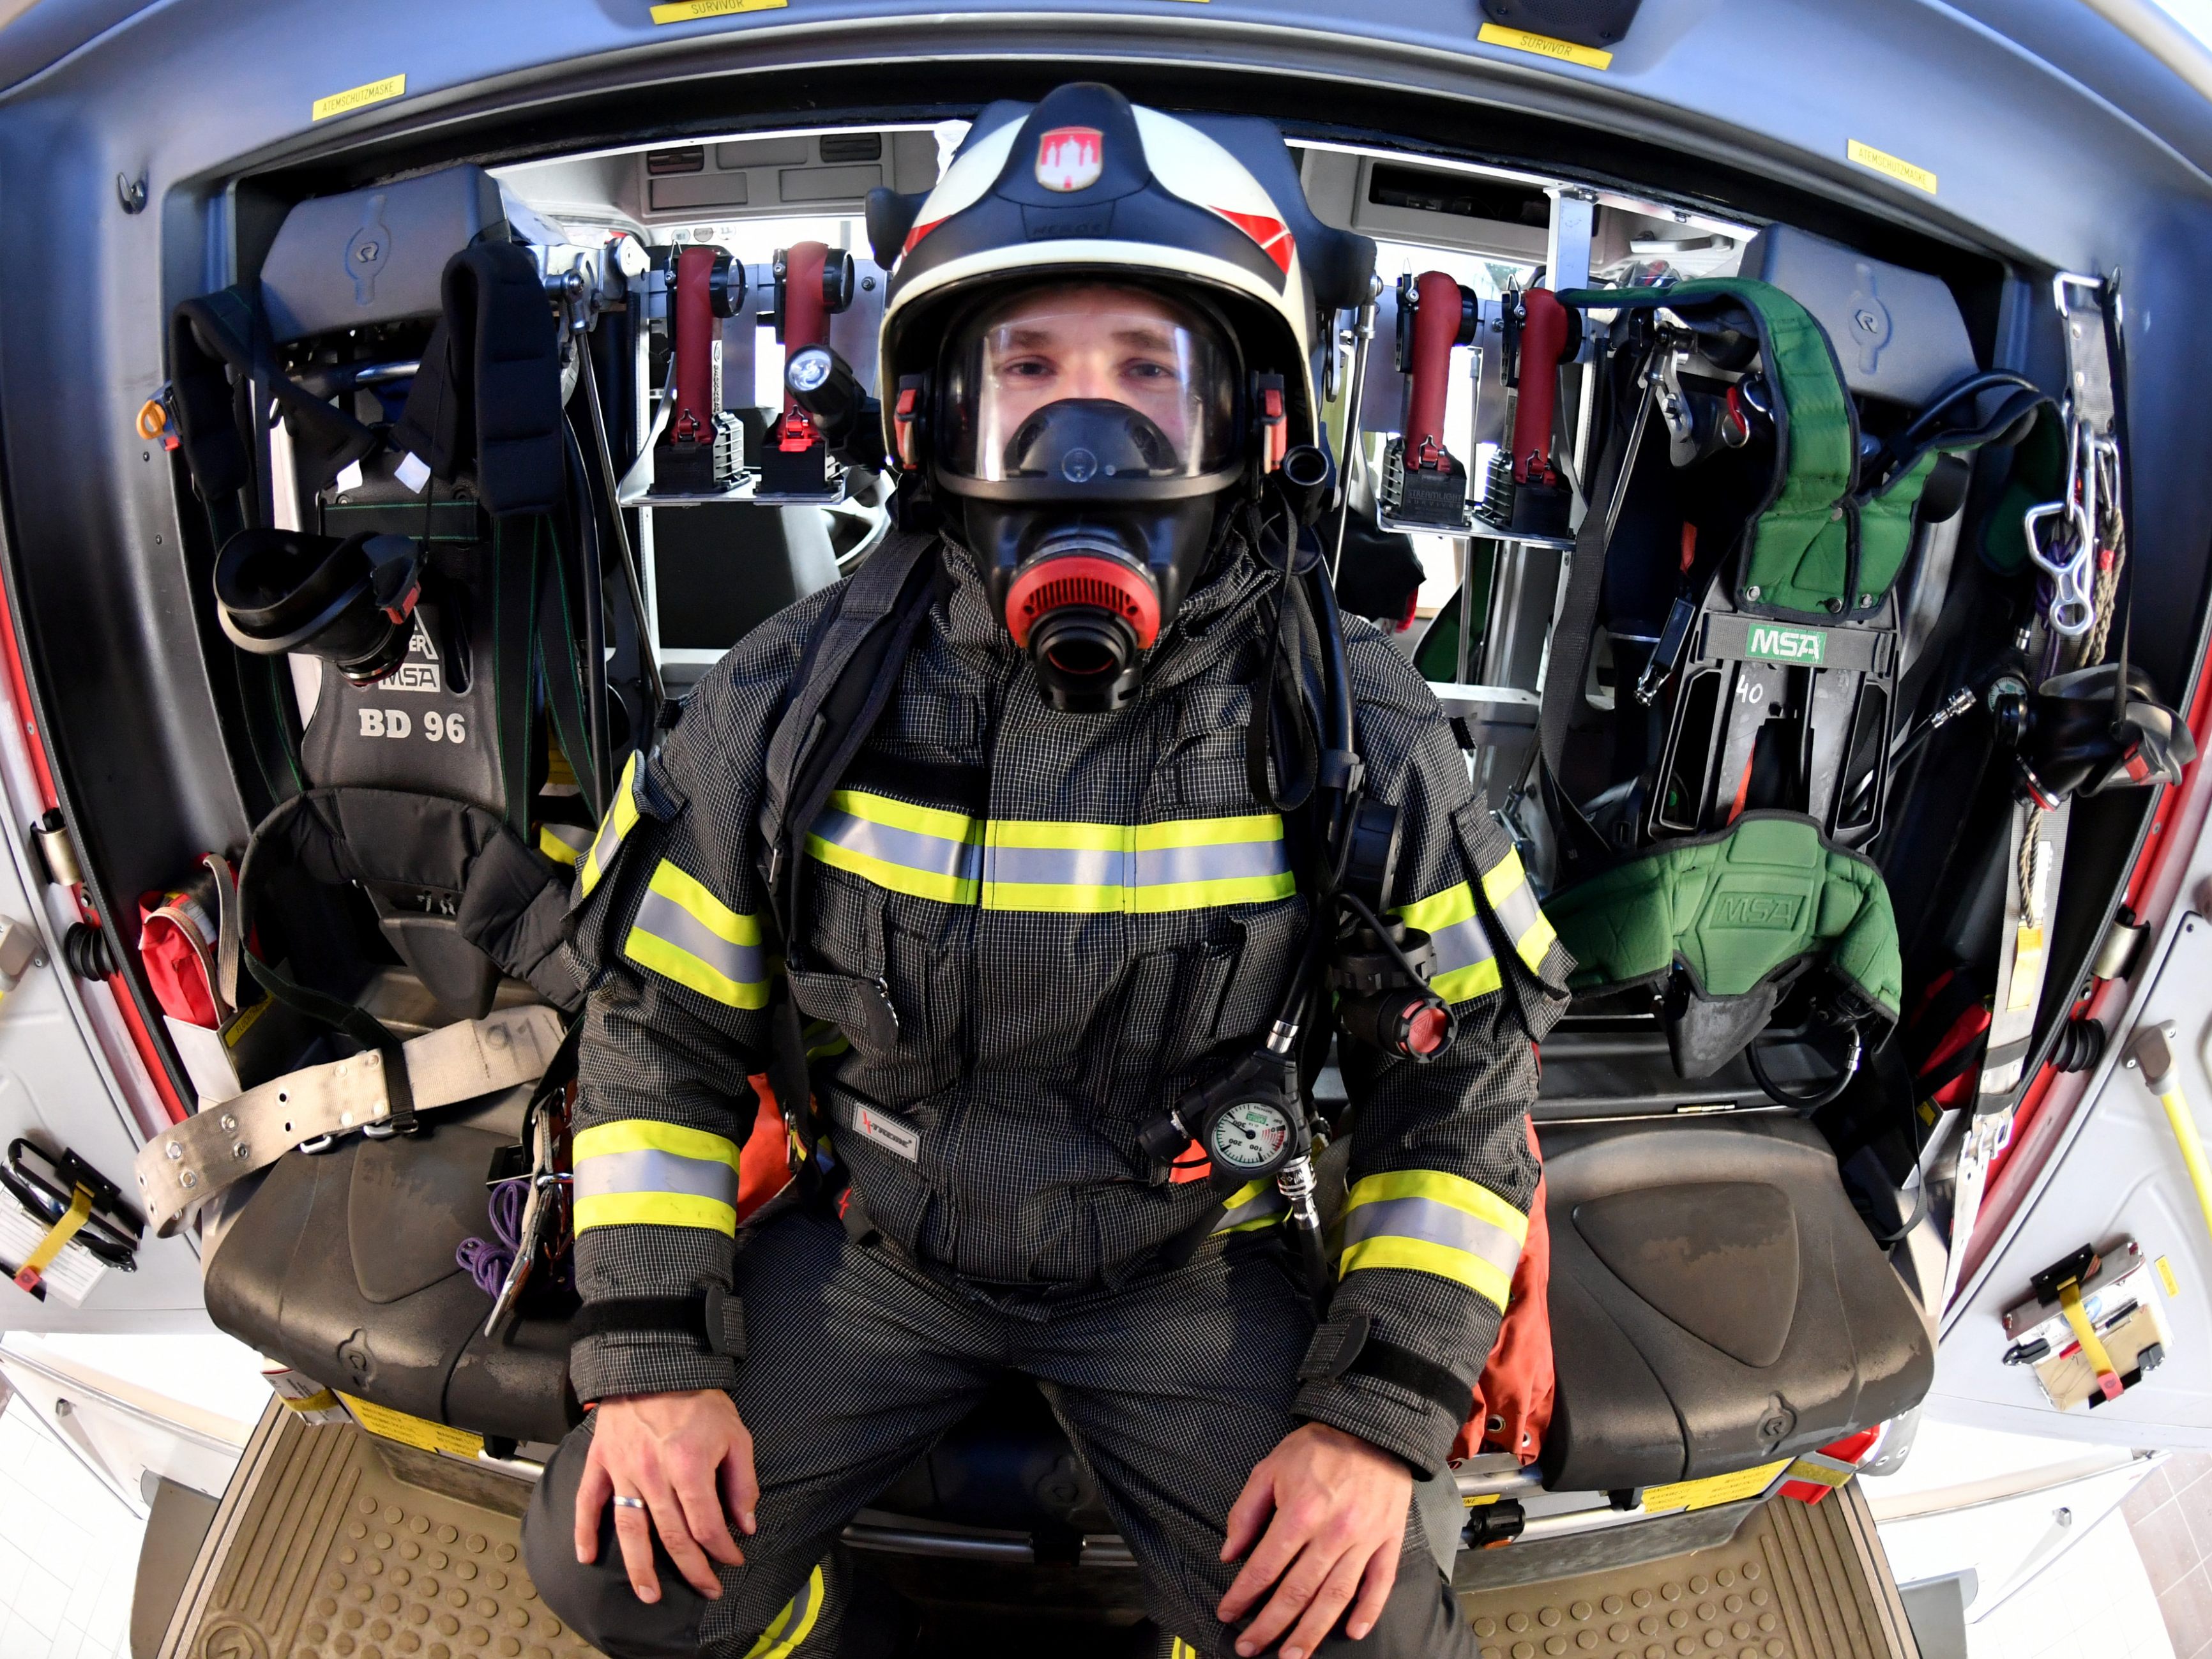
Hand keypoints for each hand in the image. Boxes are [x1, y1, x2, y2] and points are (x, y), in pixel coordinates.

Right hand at [574, 1389, 758, 1603]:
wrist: (656, 1361)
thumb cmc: (698, 1397)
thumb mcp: (736, 1434)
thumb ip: (742, 1482)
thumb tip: (745, 1523)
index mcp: (690, 1467)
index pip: (707, 1525)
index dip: (722, 1549)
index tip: (732, 1560)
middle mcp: (654, 1474)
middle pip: (672, 1536)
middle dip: (692, 1569)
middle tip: (705, 1590)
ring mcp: (624, 1470)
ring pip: (631, 1530)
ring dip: (640, 1567)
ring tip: (648, 1595)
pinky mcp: (602, 1461)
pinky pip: (588, 1501)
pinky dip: (584, 1531)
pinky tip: (585, 1556)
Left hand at [1217, 1422, 1410, 1658]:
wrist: (1372, 1427)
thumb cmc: (1319, 1446)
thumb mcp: (1269, 1467)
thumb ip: (1246, 1512)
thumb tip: (1230, 1553)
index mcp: (1300, 1513)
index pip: (1264, 1567)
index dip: (1243, 1596)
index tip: (1228, 1614)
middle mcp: (1333, 1533)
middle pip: (1297, 1592)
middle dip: (1269, 1626)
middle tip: (1249, 1648)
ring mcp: (1364, 1540)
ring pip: (1334, 1598)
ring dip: (1310, 1633)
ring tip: (1292, 1656)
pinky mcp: (1388, 1542)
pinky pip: (1379, 1585)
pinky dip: (1366, 1612)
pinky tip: (1351, 1632)